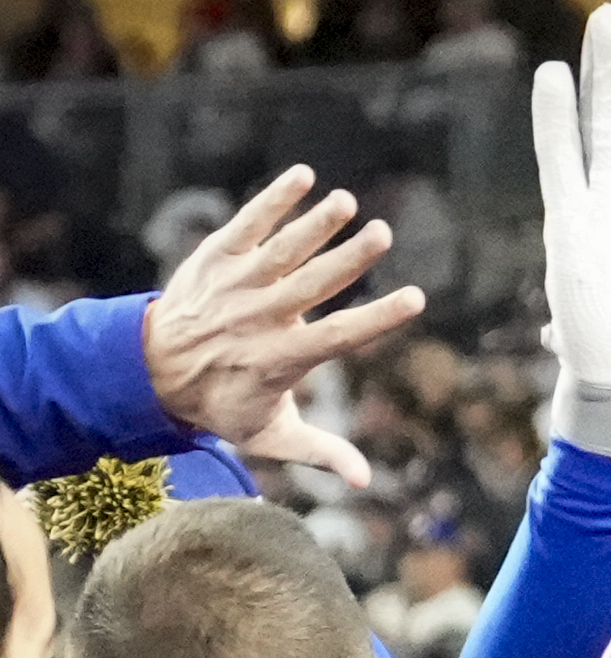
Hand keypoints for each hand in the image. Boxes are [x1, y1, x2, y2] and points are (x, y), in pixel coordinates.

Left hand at [143, 165, 421, 485]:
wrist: (148, 369)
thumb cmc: (223, 403)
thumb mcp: (271, 436)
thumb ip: (322, 452)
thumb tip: (366, 481)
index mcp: (282, 359)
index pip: (338, 336)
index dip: (377, 318)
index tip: (414, 299)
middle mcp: (260, 318)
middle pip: (312, 283)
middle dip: (349, 258)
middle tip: (383, 234)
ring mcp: (237, 284)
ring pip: (282, 250)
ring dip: (315, 224)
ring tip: (346, 202)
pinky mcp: (216, 258)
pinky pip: (248, 224)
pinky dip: (273, 201)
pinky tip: (303, 177)